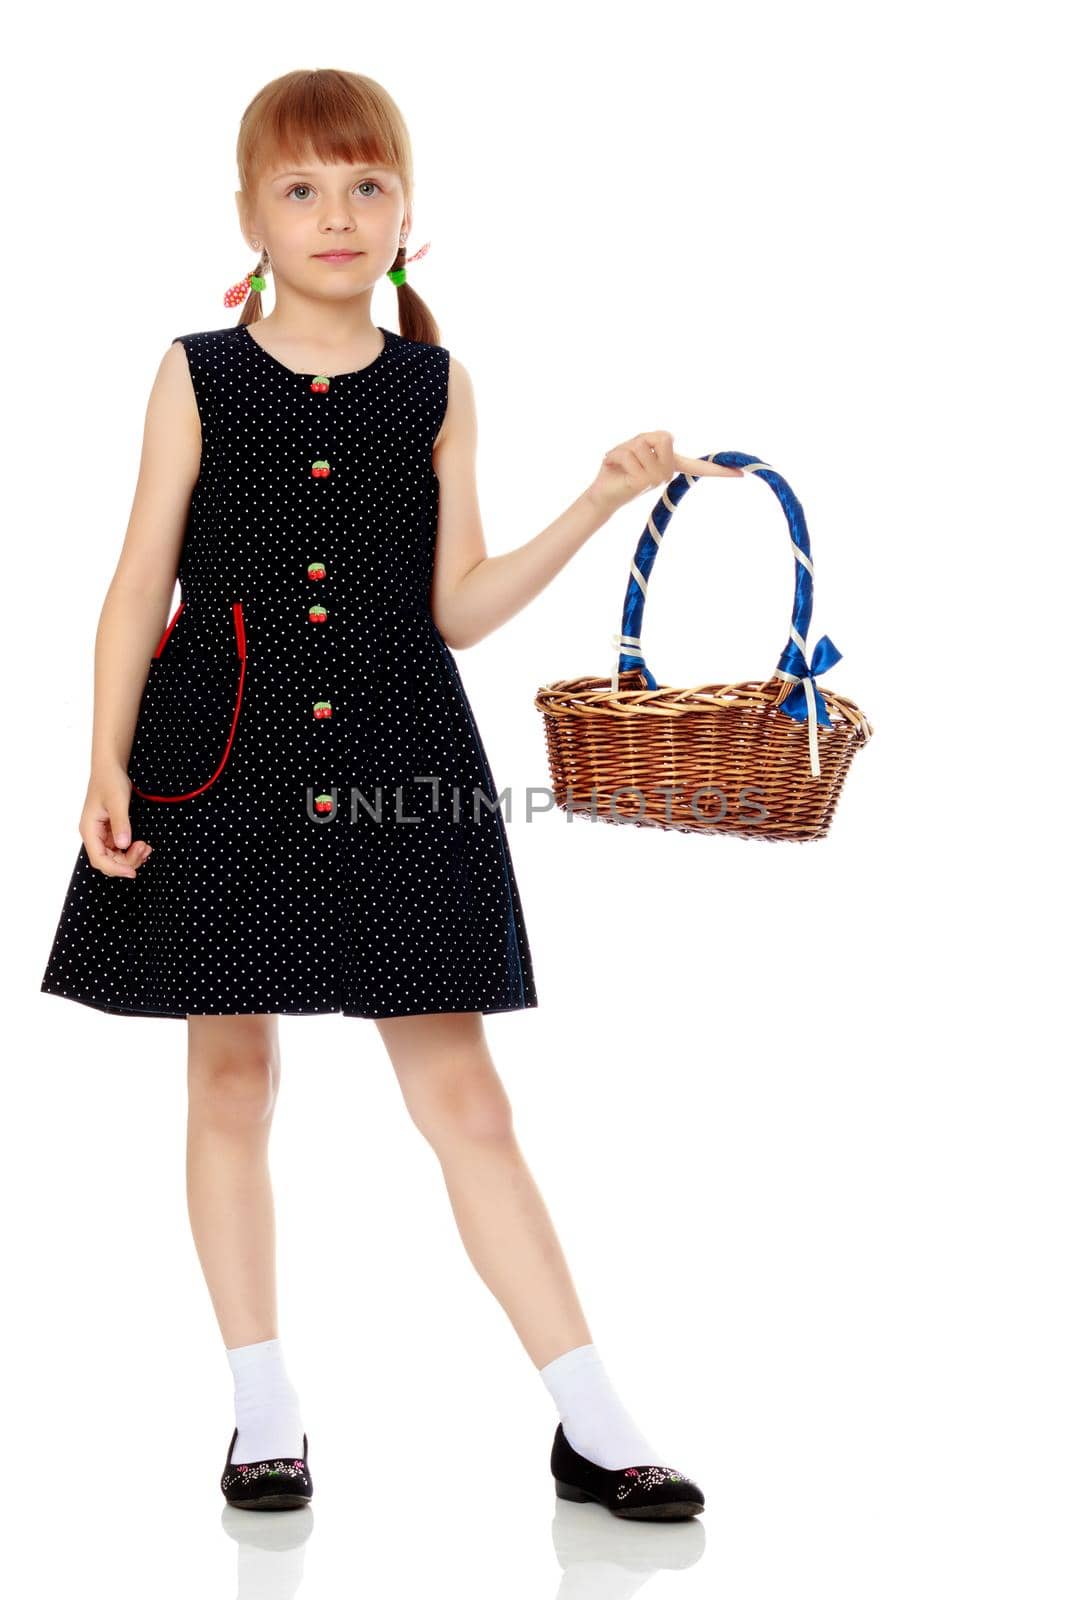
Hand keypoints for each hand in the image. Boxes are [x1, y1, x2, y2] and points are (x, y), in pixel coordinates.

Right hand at [80, 768, 152, 878]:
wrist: (111, 767)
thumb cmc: (110, 780)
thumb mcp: (117, 801)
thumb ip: (121, 823)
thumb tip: (124, 845)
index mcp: (89, 830)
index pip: (99, 859)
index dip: (116, 868)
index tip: (133, 872)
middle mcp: (94, 835)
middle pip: (108, 861)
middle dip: (127, 861)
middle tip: (145, 849)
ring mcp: (102, 834)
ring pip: (115, 857)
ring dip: (131, 856)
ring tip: (146, 847)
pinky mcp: (110, 831)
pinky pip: (120, 848)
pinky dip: (132, 849)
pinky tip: (143, 844)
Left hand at [584, 431, 743, 516]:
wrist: (600, 491)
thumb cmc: (618, 467)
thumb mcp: (636, 445)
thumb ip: (652, 440)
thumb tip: (665, 440)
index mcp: (670, 466)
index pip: (698, 466)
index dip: (719, 470)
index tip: (741, 474)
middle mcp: (667, 475)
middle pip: (664, 437)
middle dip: (642, 438)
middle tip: (629, 453)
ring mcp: (656, 480)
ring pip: (642, 444)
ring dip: (624, 448)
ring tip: (618, 462)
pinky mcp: (642, 482)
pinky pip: (630, 454)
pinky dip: (615, 455)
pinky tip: (612, 466)